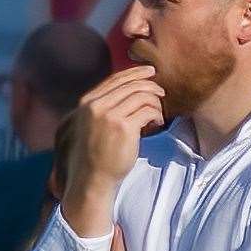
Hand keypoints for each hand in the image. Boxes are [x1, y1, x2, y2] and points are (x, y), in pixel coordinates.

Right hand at [69, 66, 164, 192]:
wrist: (92, 178)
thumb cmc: (94, 155)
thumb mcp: (92, 125)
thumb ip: (104, 108)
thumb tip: (127, 94)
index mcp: (88, 102)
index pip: (115, 79)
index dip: (135, 73)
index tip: (150, 72)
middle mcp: (97, 106)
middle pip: (131, 85)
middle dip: (150, 86)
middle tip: (162, 92)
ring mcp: (110, 116)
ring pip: (141, 96)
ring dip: (155, 103)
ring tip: (159, 114)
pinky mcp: (124, 128)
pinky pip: (148, 111)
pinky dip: (157, 115)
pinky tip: (158, 123)